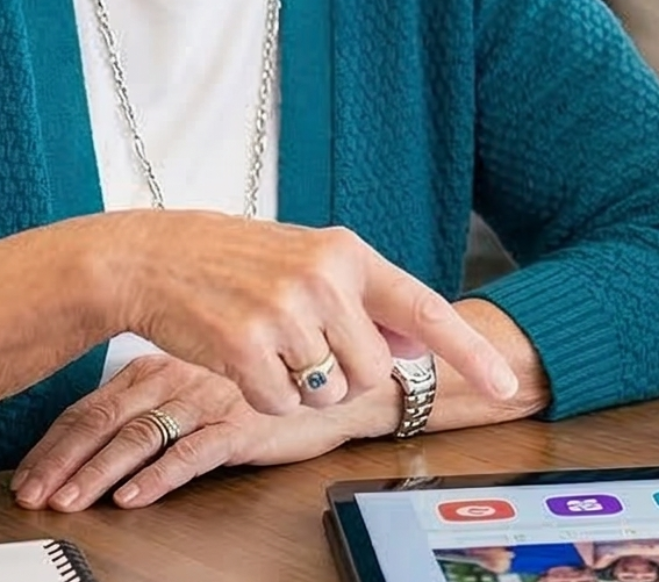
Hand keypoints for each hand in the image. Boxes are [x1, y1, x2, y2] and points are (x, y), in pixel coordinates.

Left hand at [11, 353, 379, 510]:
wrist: (330, 374)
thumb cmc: (258, 379)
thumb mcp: (195, 380)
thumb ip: (151, 396)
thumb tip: (99, 432)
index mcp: (160, 366)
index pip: (92, 405)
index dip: (54, 443)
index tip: (27, 474)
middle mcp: (178, 378)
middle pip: (105, 422)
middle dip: (63, 462)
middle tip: (33, 494)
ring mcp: (208, 399)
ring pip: (141, 437)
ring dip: (100, 472)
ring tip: (73, 501)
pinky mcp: (242, 422)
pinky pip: (193, 452)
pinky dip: (160, 475)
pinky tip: (136, 495)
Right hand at [83, 212, 516, 417]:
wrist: (154, 257)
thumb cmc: (236, 262)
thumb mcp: (310, 264)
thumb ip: (366, 302)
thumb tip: (420, 342)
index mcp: (347, 254)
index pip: (424, 308)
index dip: (468, 350)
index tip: (504, 381)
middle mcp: (323, 278)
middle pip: (373, 371)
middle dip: (344, 376)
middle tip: (302, 346)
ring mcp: (284, 312)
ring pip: (329, 394)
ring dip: (302, 388)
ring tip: (267, 345)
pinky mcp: (244, 346)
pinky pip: (283, 405)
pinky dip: (265, 397)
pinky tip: (241, 359)